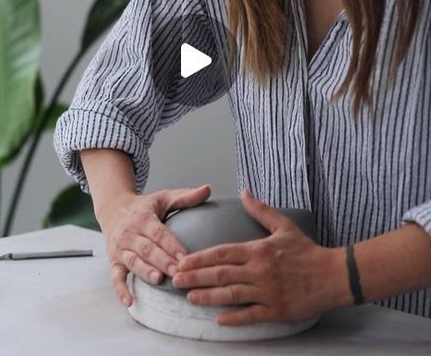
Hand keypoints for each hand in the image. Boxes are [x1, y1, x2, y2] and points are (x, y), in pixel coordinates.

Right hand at [99, 184, 211, 307]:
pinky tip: (131, 301)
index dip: (172, 245)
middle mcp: (129, 233)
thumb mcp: (163, 197)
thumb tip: (207, 189)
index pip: (159, 233)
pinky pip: (116, 277)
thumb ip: (185, 196)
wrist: (113, 208)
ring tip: (159, 280)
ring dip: (145, 272)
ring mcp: (120, 248)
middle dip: (162, 261)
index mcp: (143, 218)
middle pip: (147, 249)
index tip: (186, 256)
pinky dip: (121, 290)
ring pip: (133, 262)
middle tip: (178, 272)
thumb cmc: (144, 206)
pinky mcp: (114, 261)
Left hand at [172, 189, 345, 325]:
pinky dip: (235, 318)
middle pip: (221, 274)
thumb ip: (260, 210)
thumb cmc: (307, 250)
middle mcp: (260, 271)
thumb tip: (245, 191)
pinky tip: (219, 319)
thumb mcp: (284, 226)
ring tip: (189, 298)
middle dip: (196, 277)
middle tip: (176, 280)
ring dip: (208, 297)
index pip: (222, 253)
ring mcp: (268, 292)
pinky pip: (252, 315)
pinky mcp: (277, 310)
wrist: (334, 275)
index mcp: (258, 250)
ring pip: (232, 295)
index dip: (200, 258)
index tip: (183, 261)